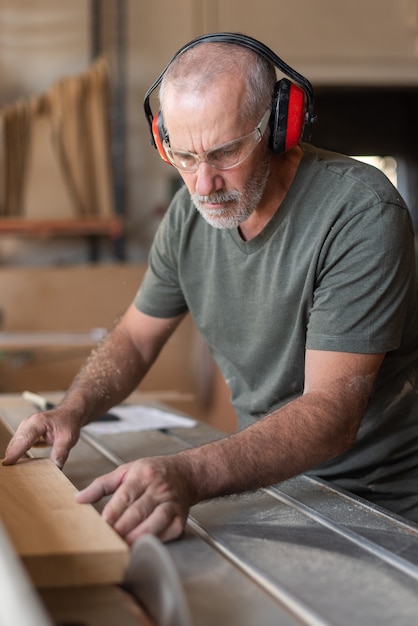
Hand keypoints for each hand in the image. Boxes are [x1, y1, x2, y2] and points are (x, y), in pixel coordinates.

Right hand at [2, 408, 80, 468]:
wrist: (69, 413)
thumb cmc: (68, 422)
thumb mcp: (68, 438)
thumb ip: (61, 453)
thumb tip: (56, 468)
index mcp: (37, 423)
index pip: (23, 439)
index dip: (14, 452)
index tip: (7, 464)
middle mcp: (28, 424)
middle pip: (15, 443)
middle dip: (11, 457)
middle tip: (12, 474)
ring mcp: (25, 429)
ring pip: (14, 446)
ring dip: (15, 457)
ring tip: (18, 471)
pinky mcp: (25, 435)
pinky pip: (18, 447)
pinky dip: (19, 456)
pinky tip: (24, 465)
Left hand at [76, 455, 193, 543]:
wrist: (185, 473)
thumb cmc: (153, 472)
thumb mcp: (126, 470)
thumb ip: (101, 485)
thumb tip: (79, 498)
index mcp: (142, 476)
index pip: (126, 495)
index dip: (114, 511)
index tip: (103, 524)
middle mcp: (158, 489)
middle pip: (139, 511)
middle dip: (123, 527)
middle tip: (109, 540)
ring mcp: (171, 503)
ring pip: (155, 521)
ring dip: (139, 536)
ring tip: (124, 546)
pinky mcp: (180, 517)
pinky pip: (169, 530)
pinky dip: (157, 539)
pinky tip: (145, 545)